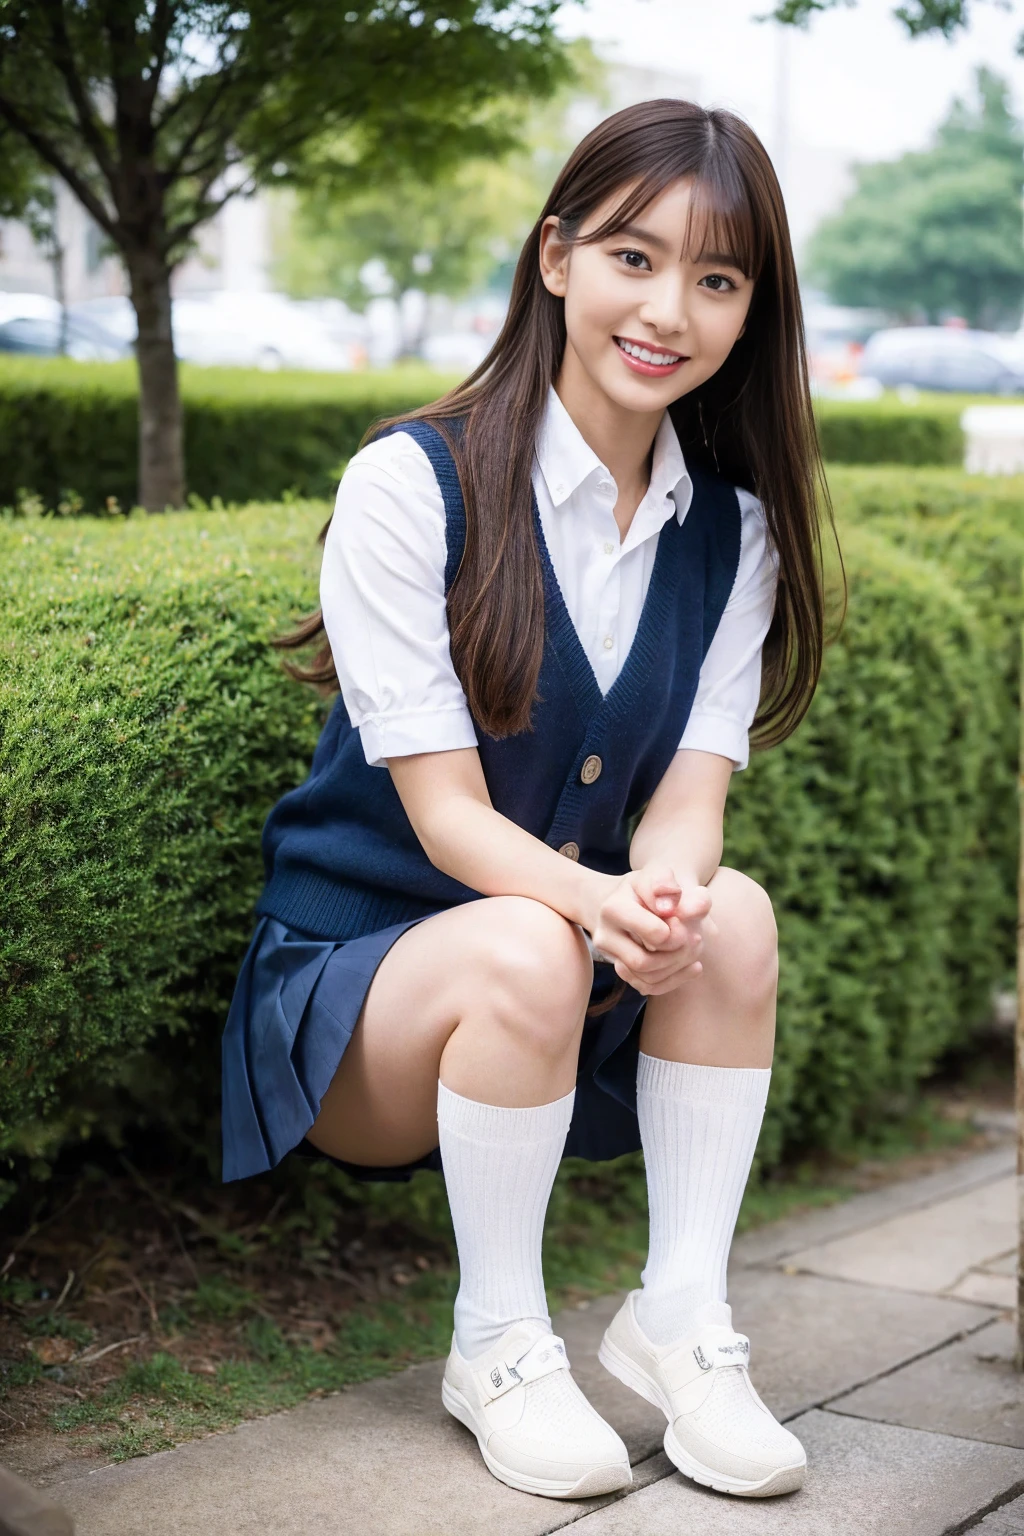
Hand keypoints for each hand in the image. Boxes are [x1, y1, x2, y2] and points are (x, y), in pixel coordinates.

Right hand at [587, 864, 713, 995]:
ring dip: (678, 967)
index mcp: (613, 909)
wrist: (625, 899)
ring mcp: (611, 956)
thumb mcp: (658, 876)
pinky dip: (675, 979)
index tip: (681, 919)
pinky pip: (648, 987)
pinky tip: (694, 966)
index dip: (676, 931)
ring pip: (647, 980)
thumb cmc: (647, 888)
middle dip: (678, 954)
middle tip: (696, 937)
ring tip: (694, 948)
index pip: (653, 934)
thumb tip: (671, 907)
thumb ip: (669, 886)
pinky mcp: (622, 970)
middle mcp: (605, 936)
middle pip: (645, 962)